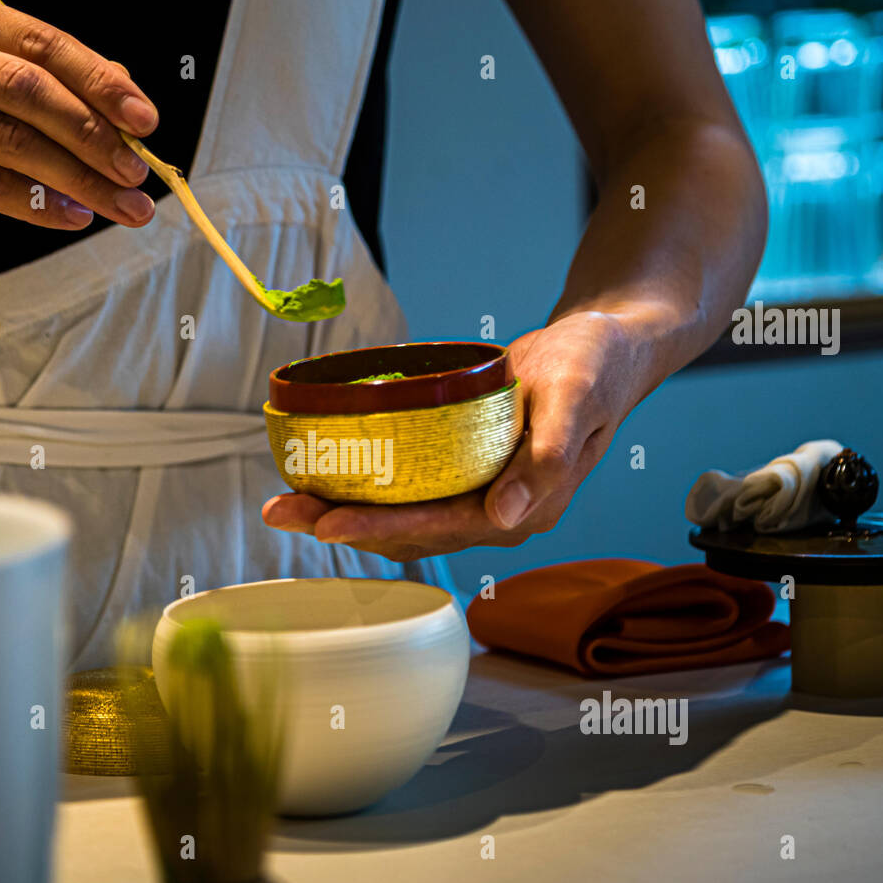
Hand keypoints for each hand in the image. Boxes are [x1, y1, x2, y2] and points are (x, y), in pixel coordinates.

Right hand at [0, 0, 157, 248]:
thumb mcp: (2, 92)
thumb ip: (62, 88)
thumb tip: (131, 109)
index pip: (43, 43)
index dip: (100, 82)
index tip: (146, 120)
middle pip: (29, 90)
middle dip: (94, 134)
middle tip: (136, 171)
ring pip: (14, 142)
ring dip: (79, 178)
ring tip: (122, 204)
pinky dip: (39, 204)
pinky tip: (75, 216)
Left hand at [261, 311, 649, 560]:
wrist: (602, 350)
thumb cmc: (593, 365)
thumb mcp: (575, 396)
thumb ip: (547, 456)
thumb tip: (505, 516)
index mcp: (527, 506)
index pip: (442, 527)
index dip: (382, 529)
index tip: (326, 525)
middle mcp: (500, 512)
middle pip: (410, 532)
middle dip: (343, 525)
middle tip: (280, 513)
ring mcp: (481, 497)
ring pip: (402, 519)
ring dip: (344, 512)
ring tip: (286, 502)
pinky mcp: (465, 476)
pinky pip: (409, 494)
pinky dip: (366, 491)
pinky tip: (326, 481)